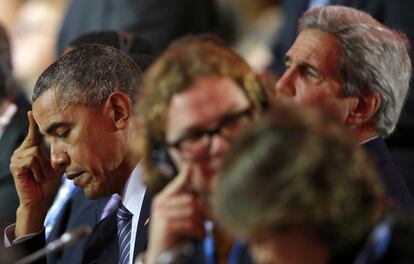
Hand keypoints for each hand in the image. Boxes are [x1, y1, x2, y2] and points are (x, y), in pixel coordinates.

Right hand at [10, 111, 61, 235]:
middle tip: (46, 175)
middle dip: (47, 162)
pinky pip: (31, 161)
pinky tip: (36, 179)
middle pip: (37, 146)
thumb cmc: (47, 184)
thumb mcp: (57, 169)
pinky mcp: (15, 167)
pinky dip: (38, 170)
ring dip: (43, 168)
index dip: (32, 124)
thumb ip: (61, 160)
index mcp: (31, 150)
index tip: (32, 111)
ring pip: (35, 153)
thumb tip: (65, 156)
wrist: (39, 200)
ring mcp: (16, 159)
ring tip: (41, 177)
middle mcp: (21, 152)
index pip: (32, 135)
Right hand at [146, 164, 207, 263]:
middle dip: (203, 210)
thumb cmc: (172, 235)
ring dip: (201, 223)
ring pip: (192, 211)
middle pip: (191, 199)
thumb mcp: (177, 216)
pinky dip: (198, 231)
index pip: (179, 182)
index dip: (188, 173)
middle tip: (210, 219)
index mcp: (163, 198)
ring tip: (203, 230)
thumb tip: (203, 194)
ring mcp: (162, 214)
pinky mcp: (166, 225)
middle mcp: (160, 203)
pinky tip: (200, 235)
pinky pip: (189, 223)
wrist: (160, 255)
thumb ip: (186, 204)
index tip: (194, 163)